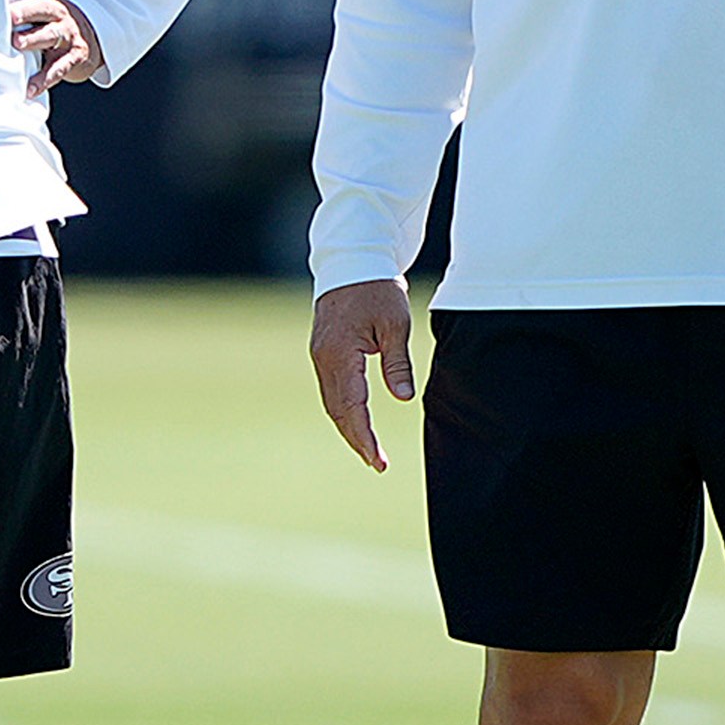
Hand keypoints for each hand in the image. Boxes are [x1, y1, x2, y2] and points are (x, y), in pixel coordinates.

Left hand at [10, 0, 103, 96]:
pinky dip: (43, 79)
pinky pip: (58, 68)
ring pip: (51, 35)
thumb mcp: (38, 4)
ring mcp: (68, 34)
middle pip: (43, 7)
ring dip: (33, 38)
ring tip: (18, 43)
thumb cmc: (50, 21)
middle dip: (26, 10)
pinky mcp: (75, 56)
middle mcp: (58, 11)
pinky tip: (29, 87)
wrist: (90, 38)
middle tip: (9, 15)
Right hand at [310, 280, 418, 471]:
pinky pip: (332, 389)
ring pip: (333, 402)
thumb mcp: (396, 325)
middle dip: (357, 439)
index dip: (365, 437)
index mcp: (340, 354)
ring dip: (349, 427)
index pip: (352, 407)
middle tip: (377, 463)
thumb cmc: (377, 289)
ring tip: (369, 450)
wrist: (352, 261)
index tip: (378, 460)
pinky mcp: (324, 351)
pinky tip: (357, 421)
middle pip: (338, 411)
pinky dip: (345, 409)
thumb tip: (403, 399)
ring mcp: (320, 356)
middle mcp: (324, 359)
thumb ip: (397, 364)